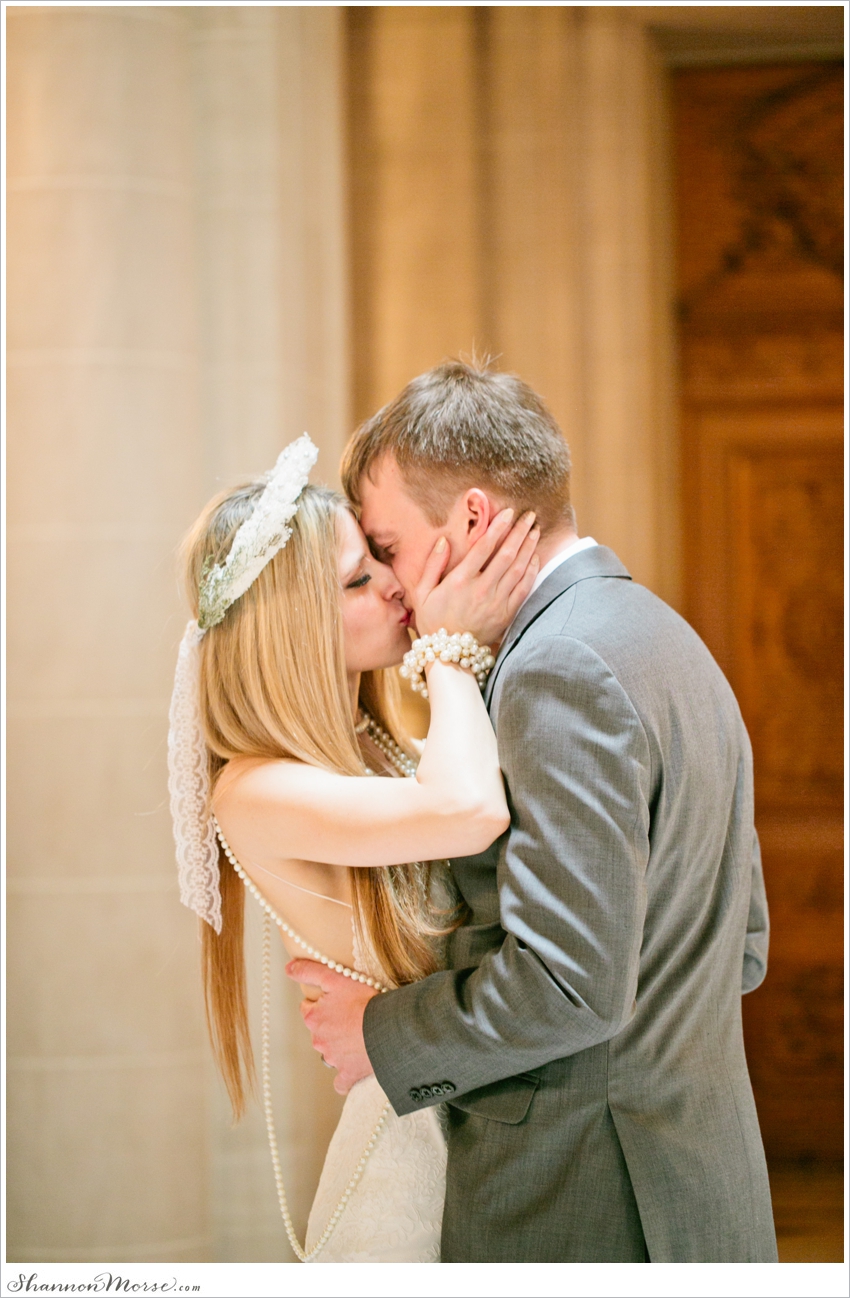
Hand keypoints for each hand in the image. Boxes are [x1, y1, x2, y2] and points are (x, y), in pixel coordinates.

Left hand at [285, 959, 377, 1094]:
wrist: (387, 1029)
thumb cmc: (364, 1002)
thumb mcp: (336, 978)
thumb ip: (309, 972)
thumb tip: (288, 968)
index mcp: (314, 1019)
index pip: (308, 1008)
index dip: (321, 1002)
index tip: (336, 999)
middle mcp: (319, 1041)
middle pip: (319, 1031)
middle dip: (330, 1024)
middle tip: (350, 1015)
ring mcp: (333, 1060)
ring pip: (329, 1053)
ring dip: (338, 1046)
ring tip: (357, 1037)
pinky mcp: (348, 1074)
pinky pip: (340, 1082)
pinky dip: (344, 1077)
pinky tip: (351, 1068)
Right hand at [412, 509, 539, 644]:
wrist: (449, 656)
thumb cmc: (433, 621)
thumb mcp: (421, 593)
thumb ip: (432, 565)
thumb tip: (444, 540)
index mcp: (460, 581)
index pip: (484, 547)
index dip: (498, 527)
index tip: (509, 513)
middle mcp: (481, 590)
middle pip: (506, 554)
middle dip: (519, 532)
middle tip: (530, 516)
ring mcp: (496, 603)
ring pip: (518, 569)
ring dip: (529, 548)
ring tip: (536, 530)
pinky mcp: (506, 615)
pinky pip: (523, 589)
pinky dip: (531, 571)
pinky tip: (534, 557)